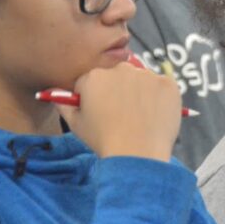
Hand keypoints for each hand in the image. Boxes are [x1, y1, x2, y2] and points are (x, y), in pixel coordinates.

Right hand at [58, 62, 180, 161]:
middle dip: (118, 91)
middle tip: (121, 115)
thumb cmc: (104, 140)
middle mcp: (121, 69)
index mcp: (94, 77)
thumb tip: (56, 93)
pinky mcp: (168, 83)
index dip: (94, 98)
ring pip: (141, 80)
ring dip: (139, 93)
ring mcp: (147, 75)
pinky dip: (159, 98)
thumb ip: (64, 104)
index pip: (91, 81)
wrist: (138, 154)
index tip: (100, 113)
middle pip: (117, 77)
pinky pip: (161, 86)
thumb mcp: (75, 124)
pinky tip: (154, 116)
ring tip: (139, 118)